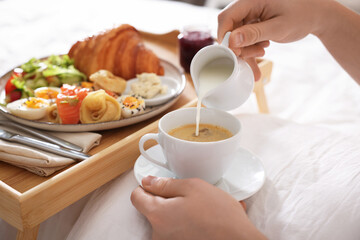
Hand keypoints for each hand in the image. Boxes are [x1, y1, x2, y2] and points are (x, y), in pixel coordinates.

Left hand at [131, 176, 266, 239]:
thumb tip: (148, 182)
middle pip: (152, 210)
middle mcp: (158, 234)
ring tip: (200, 211)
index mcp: (158, 215)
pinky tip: (203, 222)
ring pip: (166, 221)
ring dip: (179, 214)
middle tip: (189, 198)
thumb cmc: (219, 215)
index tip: (158, 185)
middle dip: (167, 201)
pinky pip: (176, 233)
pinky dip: (186, 226)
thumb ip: (166, 184)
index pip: (136, 197)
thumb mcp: (193, 187)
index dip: (146, 187)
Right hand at [217, 0, 359, 82]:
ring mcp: (251, 15)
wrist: (317, 15)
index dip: (225, 36)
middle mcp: (248, 5)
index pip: (227, 17)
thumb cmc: (303, 16)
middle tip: (255, 53)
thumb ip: (254, 33)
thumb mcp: (278, 27)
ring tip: (263, 53)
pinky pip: (246, 39)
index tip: (230, 53)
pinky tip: (261, 53)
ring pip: (238, 36)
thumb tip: (232, 41)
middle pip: (231, 28)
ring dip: (246, 50)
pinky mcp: (254, 24)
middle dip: (239, 46)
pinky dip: (251, 50)